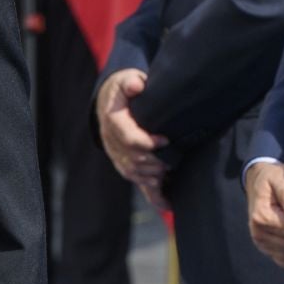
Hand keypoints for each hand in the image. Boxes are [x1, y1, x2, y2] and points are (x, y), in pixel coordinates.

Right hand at [95, 69, 168, 205]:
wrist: (110, 102)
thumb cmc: (123, 90)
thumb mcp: (126, 78)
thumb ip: (131, 81)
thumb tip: (136, 86)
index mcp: (113, 121)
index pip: (129, 139)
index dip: (147, 143)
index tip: (165, 140)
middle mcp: (112, 142)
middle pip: (134, 161)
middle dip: (155, 161)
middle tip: (173, 157)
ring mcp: (118, 157)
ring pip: (135, 174)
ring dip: (154, 176)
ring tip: (171, 171)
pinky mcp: (127, 166)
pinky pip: (138, 184)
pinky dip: (154, 196)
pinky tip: (168, 205)